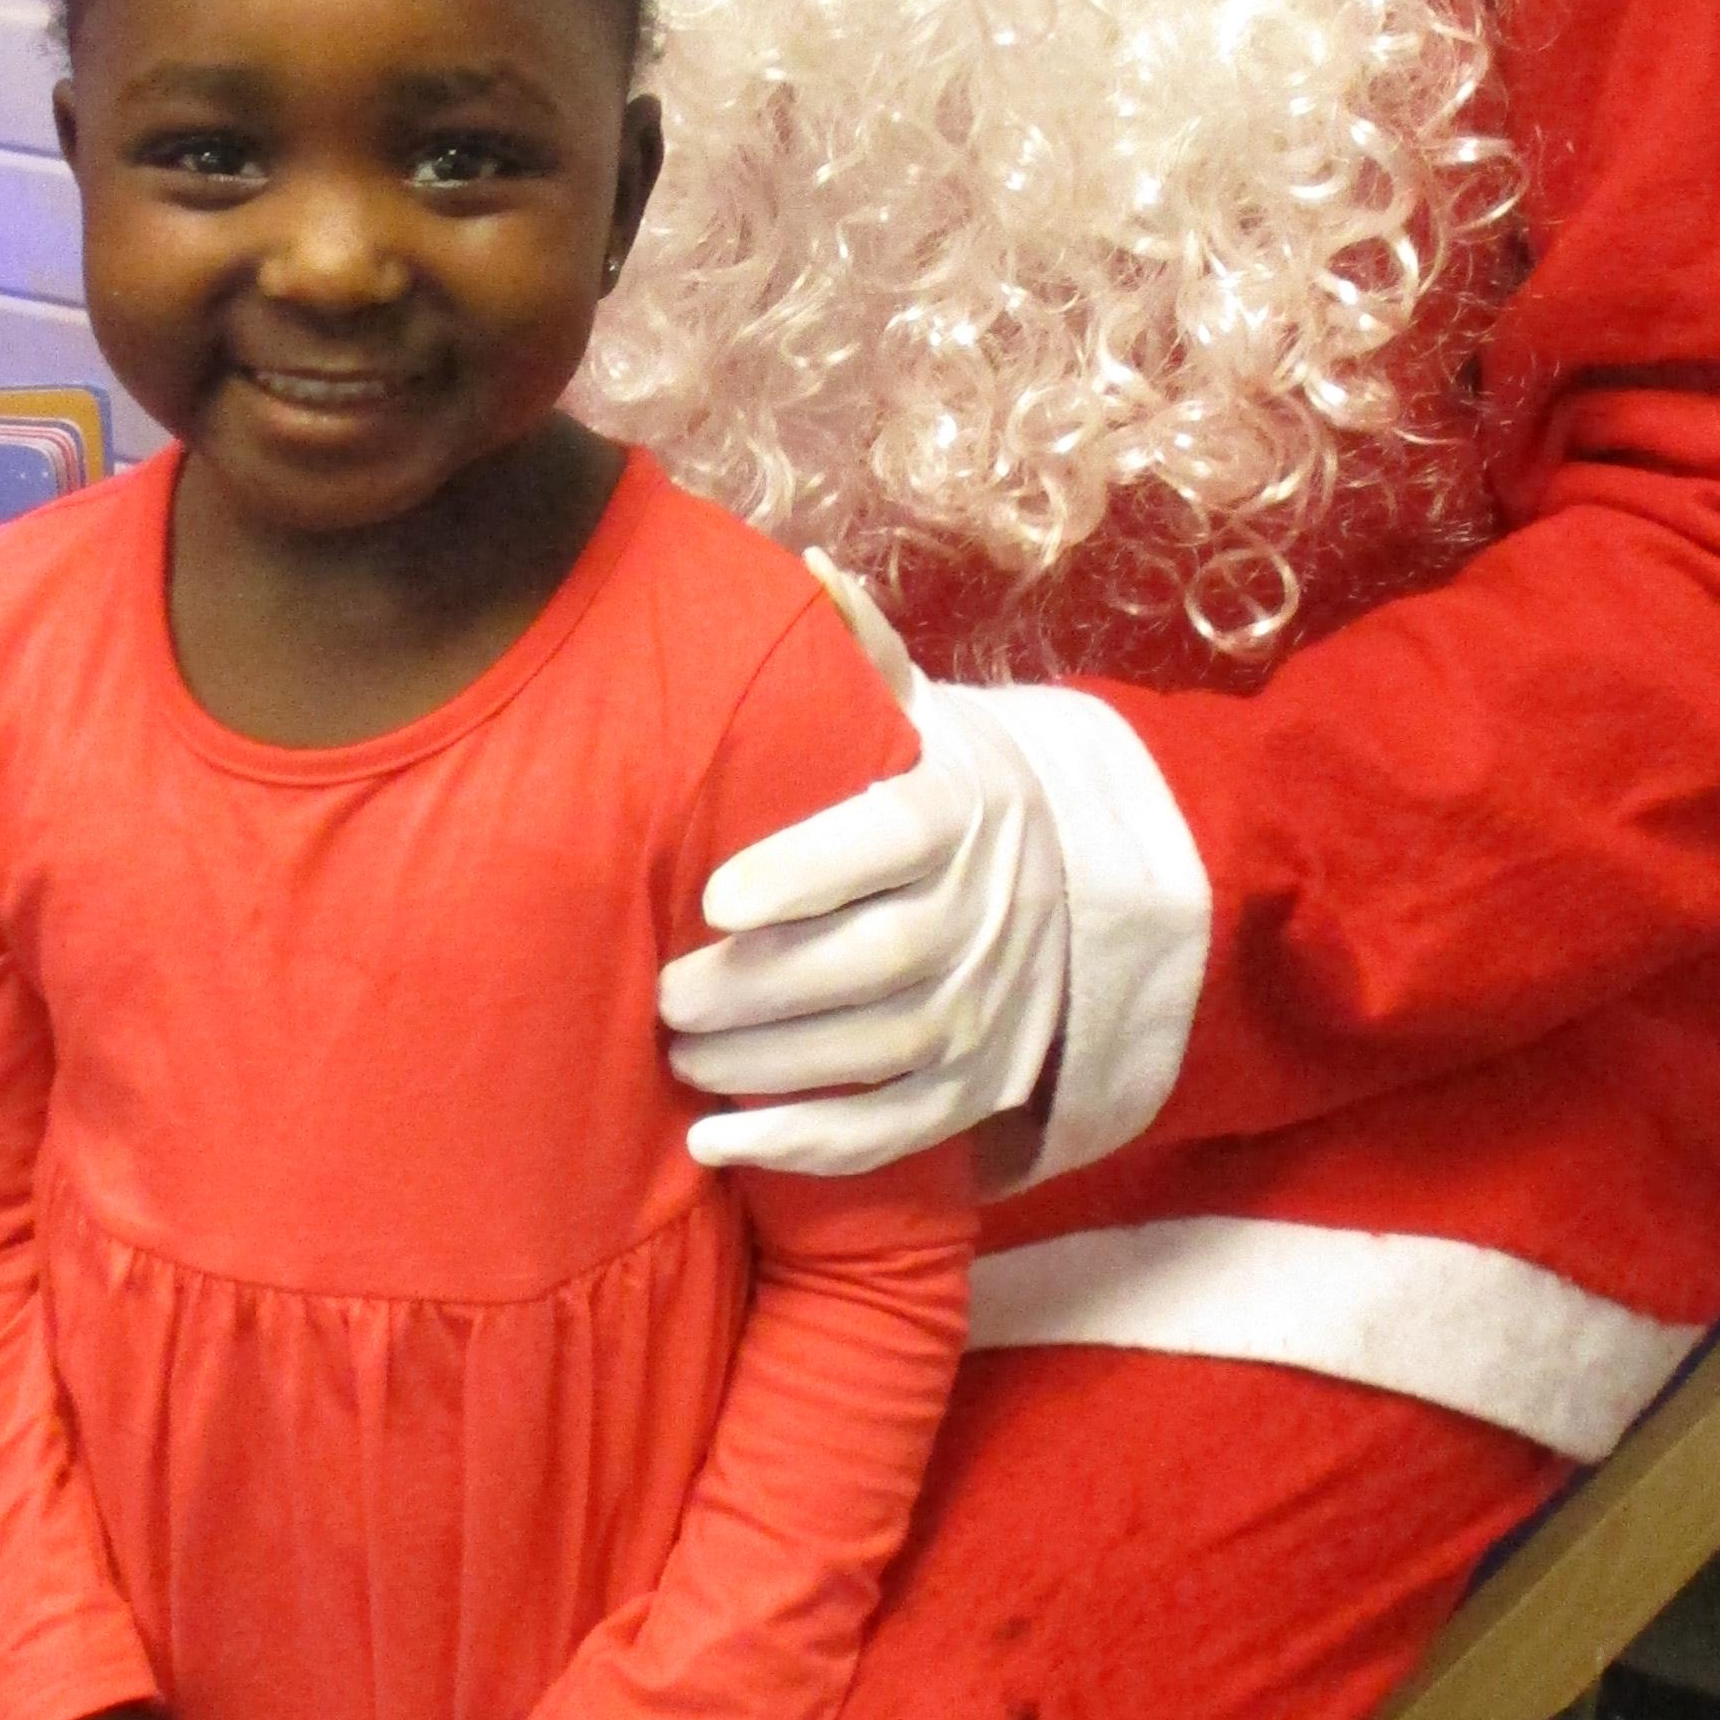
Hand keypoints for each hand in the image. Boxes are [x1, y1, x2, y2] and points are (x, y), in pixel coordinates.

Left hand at [657, 556, 1067, 1170]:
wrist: (1052, 875)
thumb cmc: (931, 783)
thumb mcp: (914, 710)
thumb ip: (860, 651)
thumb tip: (812, 573)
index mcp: (961, 810)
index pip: (893, 842)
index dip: (807, 872)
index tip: (714, 894)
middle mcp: (989, 910)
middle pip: (881, 962)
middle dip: (765, 986)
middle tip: (666, 992)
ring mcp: (992, 1007)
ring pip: (885, 1052)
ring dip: (772, 1065)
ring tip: (679, 1053)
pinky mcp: (980, 1084)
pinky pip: (898, 1131)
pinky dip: (808, 1145)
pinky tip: (718, 1142)